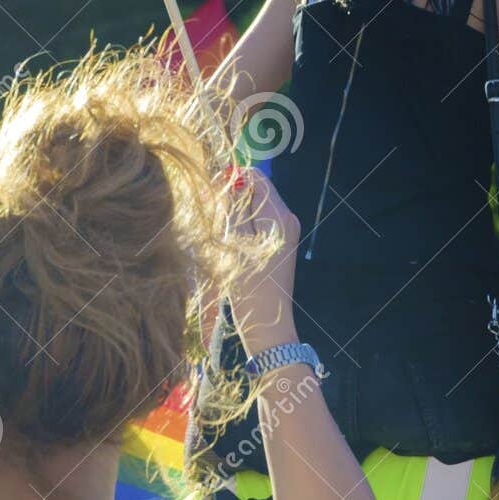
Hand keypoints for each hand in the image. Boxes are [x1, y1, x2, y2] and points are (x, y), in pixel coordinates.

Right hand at [227, 172, 301, 355]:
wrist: (267, 322)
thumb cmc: (248, 284)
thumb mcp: (234, 242)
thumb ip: (233, 207)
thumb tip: (229, 178)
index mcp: (280, 215)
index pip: (256, 177)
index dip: (232, 179)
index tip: (210, 194)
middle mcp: (288, 218)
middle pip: (257, 191)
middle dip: (232, 197)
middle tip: (211, 215)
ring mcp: (286, 232)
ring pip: (255, 207)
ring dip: (235, 213)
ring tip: (221, 233)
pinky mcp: (280, 244)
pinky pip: (259, 223)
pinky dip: (243, 226)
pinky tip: (231, 243)